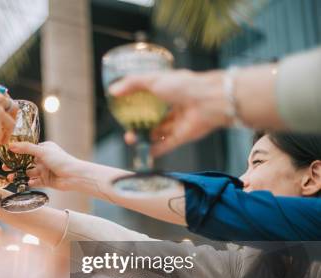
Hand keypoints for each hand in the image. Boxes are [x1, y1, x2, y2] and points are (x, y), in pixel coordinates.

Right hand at [6, 141, 84, 190]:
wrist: (74, 176)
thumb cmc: (61, 160)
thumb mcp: (42, 151)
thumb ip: (26, 148)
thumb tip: (11, 145)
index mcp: (44, 149)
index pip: (27, 149)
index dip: (16, 152)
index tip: (6, 154)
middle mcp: (43, 159)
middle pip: (26, 162)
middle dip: (15, 165)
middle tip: (5, 167)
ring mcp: (44, 170)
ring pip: (28, 172)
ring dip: (19, 175)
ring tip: (10, 177)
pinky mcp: (45, 181)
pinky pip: (34, 182)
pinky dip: (28, 183)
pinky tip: (22, 183)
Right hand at [109, 70, 229, 156]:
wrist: (209, 100)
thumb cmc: (184, 85)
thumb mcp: (153, 79)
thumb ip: (132, 84)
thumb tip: (112, 91)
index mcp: (169, 91)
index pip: (151, 98)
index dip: (138, 104)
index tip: (125, 110)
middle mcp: (174, 107)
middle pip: (153, 119)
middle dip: (138, 125)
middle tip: (126, 129)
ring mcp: (178, 123)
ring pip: (158, 132)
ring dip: (144, 137)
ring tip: (130, 139)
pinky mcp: (183, 136)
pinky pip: (167, 144)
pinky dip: (156, 149)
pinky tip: (145, 152)